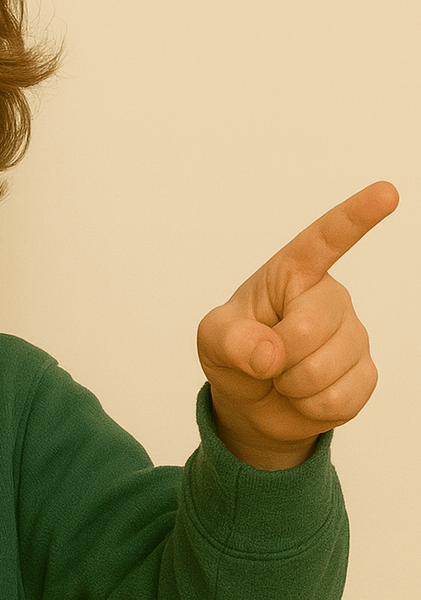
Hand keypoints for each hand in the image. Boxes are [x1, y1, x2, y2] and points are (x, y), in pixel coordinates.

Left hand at [197, 181, 398, 469]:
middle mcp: (330, 298)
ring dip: (290, 384)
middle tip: (264, 359)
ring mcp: (353, 335)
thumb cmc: (234, 352)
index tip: (386, 193)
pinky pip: (339, 399)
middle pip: (312, 326)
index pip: (325, 240)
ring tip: (281, 376)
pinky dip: (308, 407)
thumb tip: (270, 353)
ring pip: (325, 369)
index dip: (355, 217)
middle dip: (277, 354)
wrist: (252, 400)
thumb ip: (232, 341)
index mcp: (292, 274)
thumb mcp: (214, 340)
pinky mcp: (365, 375)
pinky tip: (301, 395)